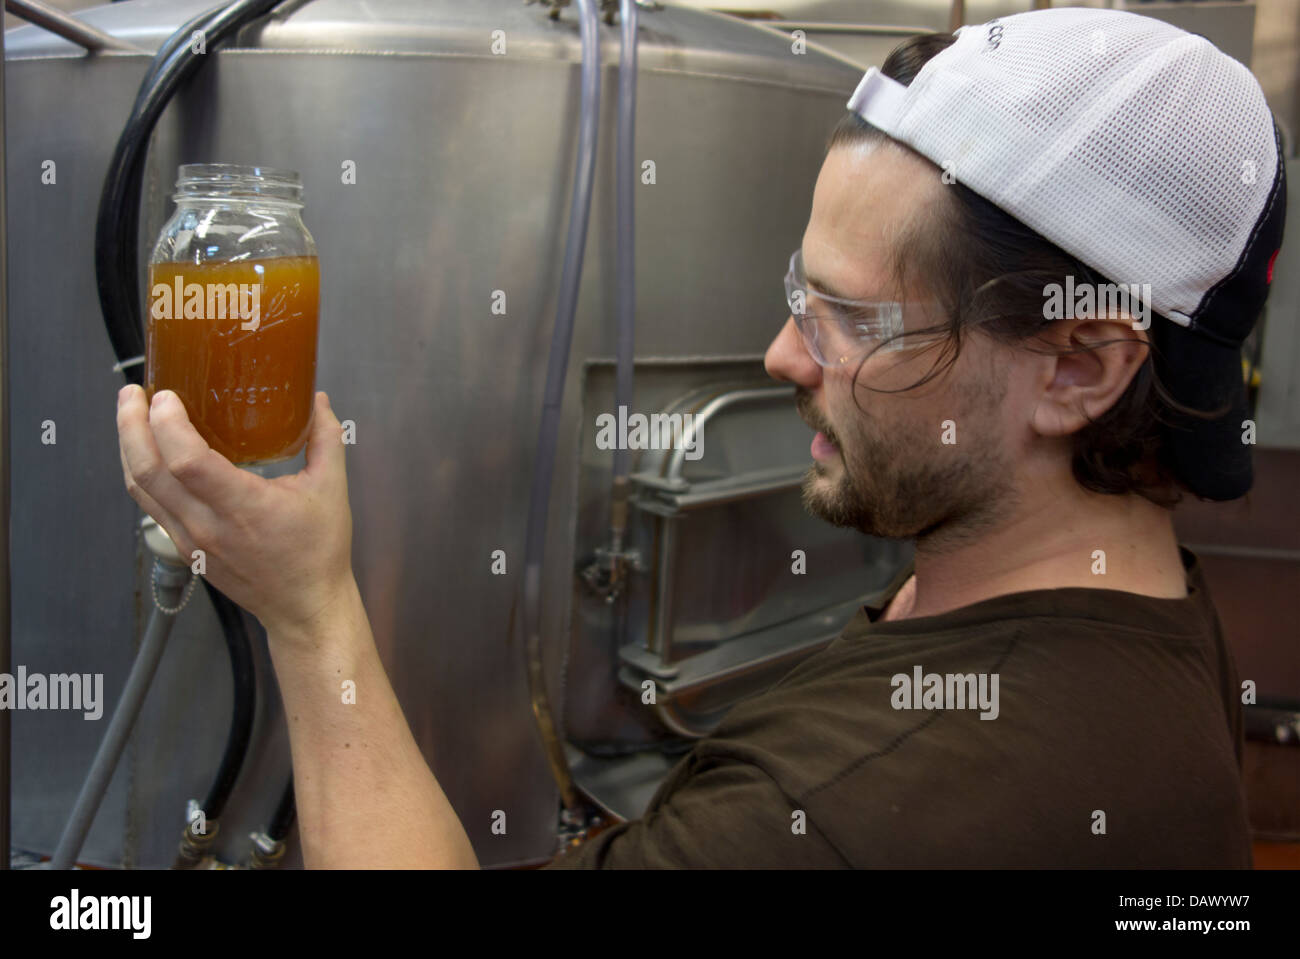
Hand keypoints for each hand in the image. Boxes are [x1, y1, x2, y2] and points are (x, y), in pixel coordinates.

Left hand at [116, 385, 354, 639]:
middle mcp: (207, 525)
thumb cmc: (318, 553)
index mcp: (243, 508)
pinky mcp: (185, 547)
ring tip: (131, 413)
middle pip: (148, 471)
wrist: (305, 607)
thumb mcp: (331, 489)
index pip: (187, 462)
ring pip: (139, 488)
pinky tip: (148, 450)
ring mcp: (190, 539)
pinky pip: (150, 504)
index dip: (168, 424)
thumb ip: (324, 438)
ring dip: (128, 446)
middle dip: (131, 425)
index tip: (167, 395)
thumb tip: (317, 399)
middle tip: (134, 392)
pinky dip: (141, 471)